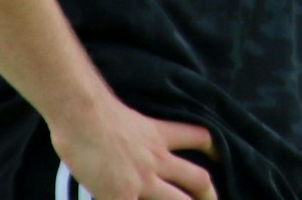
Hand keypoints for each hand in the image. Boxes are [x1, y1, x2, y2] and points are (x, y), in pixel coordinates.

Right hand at [50, 102, 217, 199]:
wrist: (81, 114)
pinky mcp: (121, 195)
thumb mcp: (125, 119)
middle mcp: (156, 159)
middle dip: (210, 195)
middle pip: (198, 179)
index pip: (199, 138)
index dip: (214, 149)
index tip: (221, 157)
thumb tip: (124, 143)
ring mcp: (142, 180)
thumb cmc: (92, 110)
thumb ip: (133, 134)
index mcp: (158, 135)